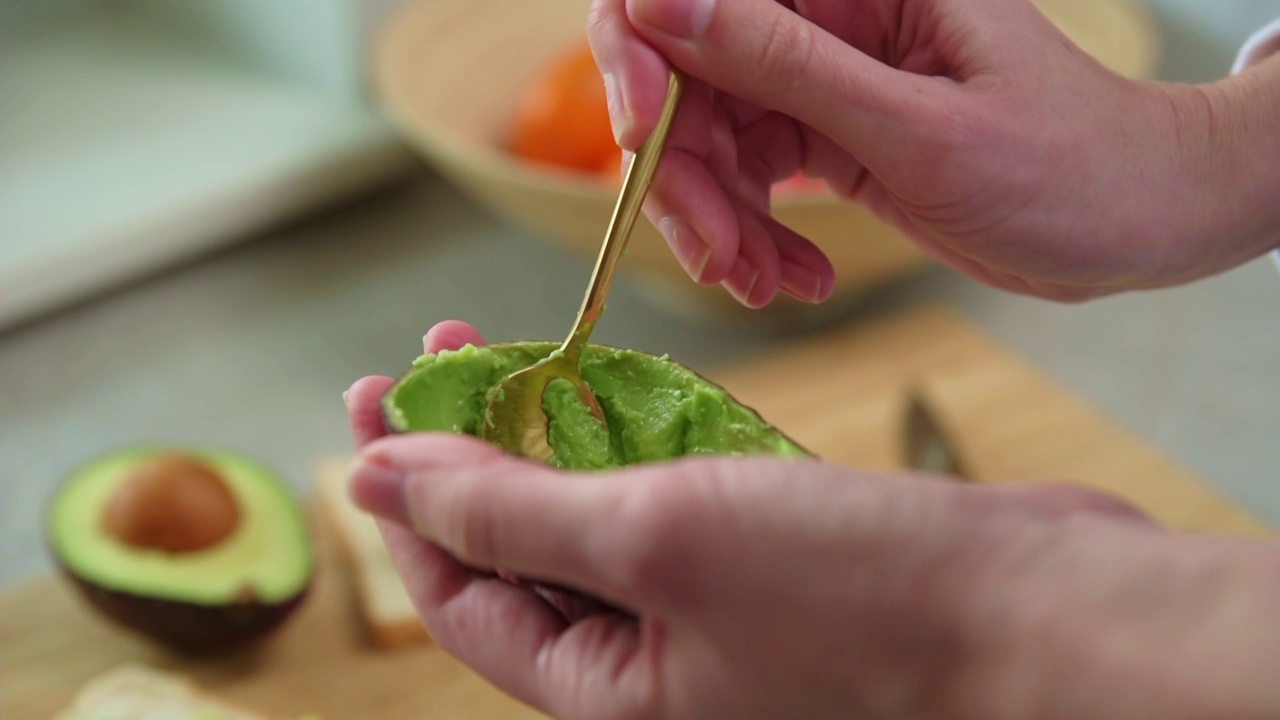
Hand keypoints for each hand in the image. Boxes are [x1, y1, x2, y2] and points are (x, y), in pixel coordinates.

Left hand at [343, 321, 1279, 718]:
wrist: (1039, 613)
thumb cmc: (857, 600)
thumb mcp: (654, 540)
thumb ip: (511, 511)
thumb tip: (383, 478)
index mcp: (609, 694)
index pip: (465, 595)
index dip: (408, 501)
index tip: (374, 404)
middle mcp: (657, 661)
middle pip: (526, 549)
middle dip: (475, 453)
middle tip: (437, 361)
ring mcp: (719, 604)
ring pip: (604, 512)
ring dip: (556, 433)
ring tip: (512, 352)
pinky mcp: (777, 552)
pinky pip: (683, 491)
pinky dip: (644, 436)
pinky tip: (616, 383)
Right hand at [588, 0, 1279, 302]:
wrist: (1135, 222)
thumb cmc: (1065, 166)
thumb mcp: (918, 125)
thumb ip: (787, 64)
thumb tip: (661, 4)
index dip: (643, 56)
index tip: (645, 139)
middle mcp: (827, 18)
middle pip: (687, 80)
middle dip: (687, 178)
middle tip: (721, 260)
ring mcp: (822, 80)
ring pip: (710, 142)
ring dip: (720, 225)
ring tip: (765, 285)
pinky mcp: (829, 136)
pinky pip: (750, 183)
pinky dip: (756, 240)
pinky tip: (793, 280)